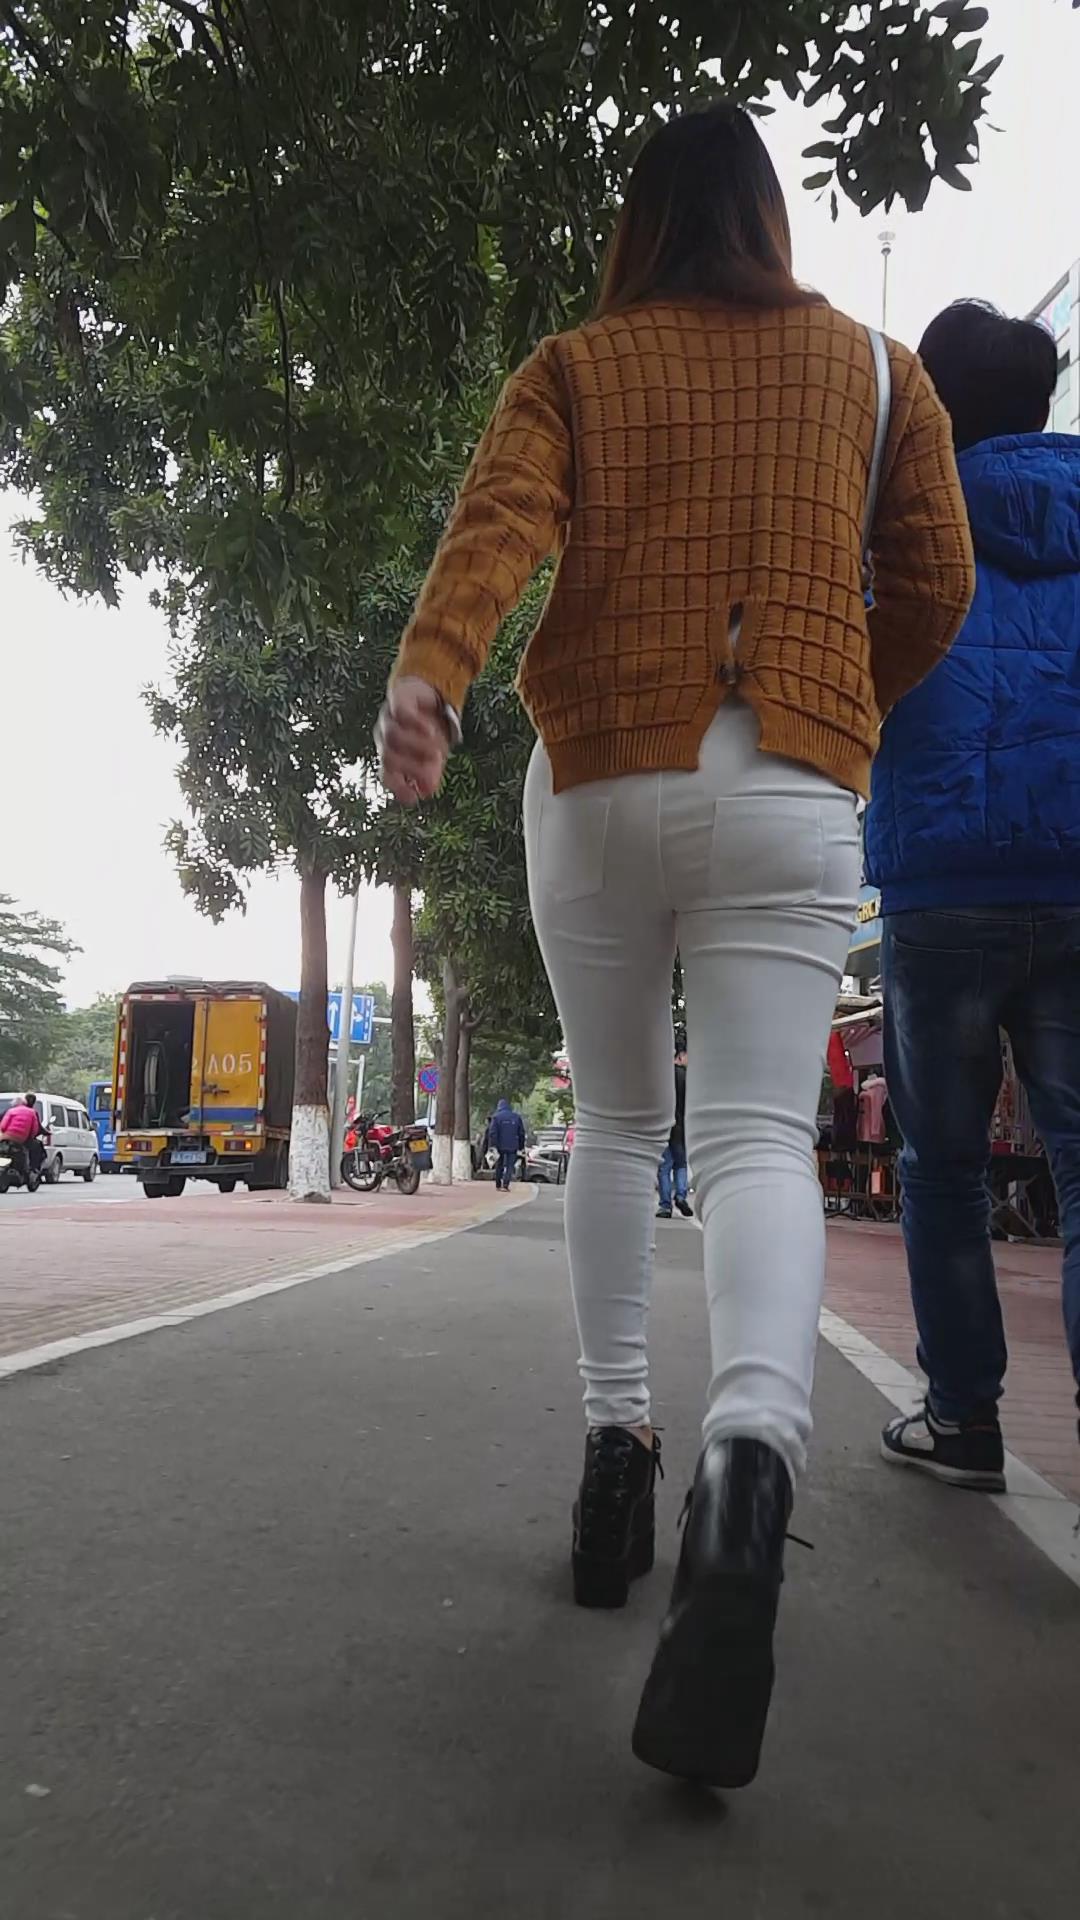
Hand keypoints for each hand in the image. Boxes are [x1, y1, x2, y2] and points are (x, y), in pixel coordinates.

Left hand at [376, 677, 450, 804]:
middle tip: (435, 766)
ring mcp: (389, 719)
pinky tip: (429, 729)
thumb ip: (429, 772)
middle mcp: (385, 740)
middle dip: (412, 765)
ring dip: (416, 745)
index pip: (387, 776)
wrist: (423, 694)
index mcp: (391, 757)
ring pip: (393, 735)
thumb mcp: (432, 755)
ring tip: (438, 749)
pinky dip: (414, 723)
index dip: (398, 787)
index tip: (414, 797)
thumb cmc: (426, 731)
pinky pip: (400, 712)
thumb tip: (427, 792)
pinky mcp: (397, 700)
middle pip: (388, 757)